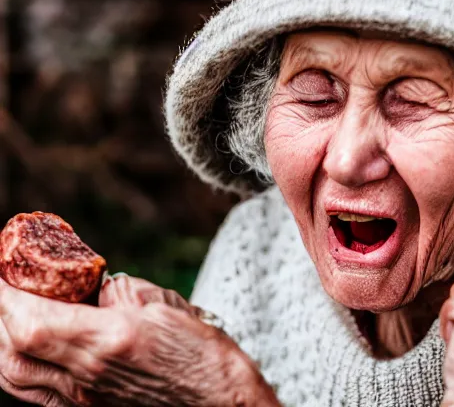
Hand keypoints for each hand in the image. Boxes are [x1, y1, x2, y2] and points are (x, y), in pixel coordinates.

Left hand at [0, 275, 279, 405]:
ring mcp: (84, 401)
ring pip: (15, 379)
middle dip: (0, 315)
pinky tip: (27, 350)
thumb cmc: (197, 347)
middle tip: (5, 287)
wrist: (216, 398)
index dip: (5, 297)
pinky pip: (34, 395)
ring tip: (8, 315)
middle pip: (13, 351)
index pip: (33, 321)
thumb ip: (117, 292)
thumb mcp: (160, 303)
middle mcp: (87, 377)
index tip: (0, 274)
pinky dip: (18, 368)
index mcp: (108, 340)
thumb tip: (92, 289)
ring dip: (2, 343)